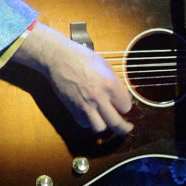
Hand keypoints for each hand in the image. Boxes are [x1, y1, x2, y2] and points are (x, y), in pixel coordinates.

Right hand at [14, 21, 134, 135]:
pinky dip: (88, 121)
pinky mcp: (73, 108)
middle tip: (127, 127)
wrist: (58, 58)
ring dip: (104, 125)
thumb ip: (115, 82)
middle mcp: (98, 97)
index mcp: (109, 85)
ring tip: (106, 121)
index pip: (126, 107)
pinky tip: (91, 115)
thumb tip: (121, 95)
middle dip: (124, 127)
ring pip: (99, 127)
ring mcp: (84, 104)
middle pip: (116, 123)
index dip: (126, 106)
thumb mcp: (105, 65)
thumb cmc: (81, 57)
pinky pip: (84, 123)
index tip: (124, 104)